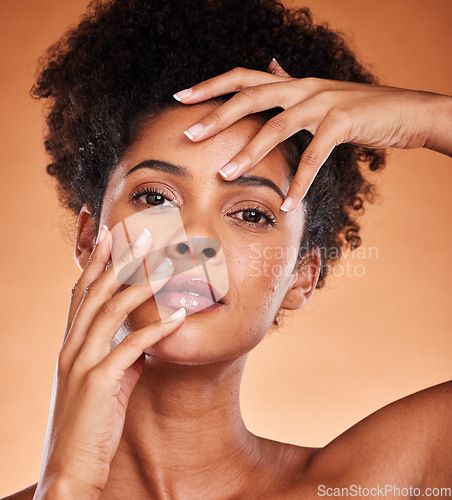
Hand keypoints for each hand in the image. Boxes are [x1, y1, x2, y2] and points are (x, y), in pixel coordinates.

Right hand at [34, 226, 184, 498]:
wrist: (71, 468)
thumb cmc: (90, 423)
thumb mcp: (103, 381)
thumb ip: (120, 356)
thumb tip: (144, 339)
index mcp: (71, 343)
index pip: (82, 292)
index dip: (96, 261)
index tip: (111, 234)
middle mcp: (71, 346)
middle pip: (96, 291)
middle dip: (119, 259)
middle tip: (143, 233)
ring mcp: (82, 363)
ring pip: (111, 311)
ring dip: (142, 285)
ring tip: (170, 265)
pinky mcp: (98, 383)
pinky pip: (131, 347)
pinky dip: (157, 328)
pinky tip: (180, 315)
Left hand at [174, 61, 451, 210]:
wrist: (404, 111)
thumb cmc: (357, 107)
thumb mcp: (319, 92)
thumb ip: (291, 83)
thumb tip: (272, 65)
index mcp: (292, 82)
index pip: (242, 77)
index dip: (210, 85)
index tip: (181, 97)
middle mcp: (302, 87)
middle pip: (249, 97)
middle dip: (216, 117)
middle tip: (190, 136)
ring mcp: (323, 102)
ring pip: (276, 127)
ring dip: (249, 153)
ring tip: (225, 175)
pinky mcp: (343, 122)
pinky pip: (314, 156)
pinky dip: (299, 183)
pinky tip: (286, 205)